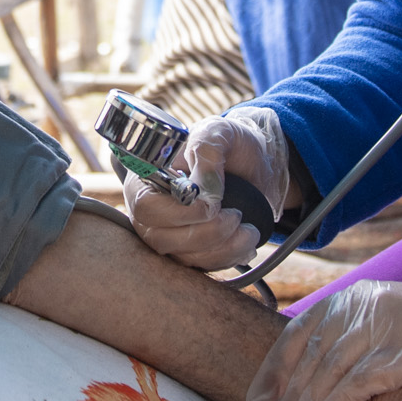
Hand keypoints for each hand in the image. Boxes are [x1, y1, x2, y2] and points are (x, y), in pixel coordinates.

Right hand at [124, 108, 292, 268]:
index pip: (146, 208)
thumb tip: (203, 191)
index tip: (214, 204)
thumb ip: (206, 152)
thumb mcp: (217, 133)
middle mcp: (150, 211)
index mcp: (146, 179)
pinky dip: (229, 257)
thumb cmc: (228, 144)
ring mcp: (168, 234)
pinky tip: (245, 240)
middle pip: (161, 239)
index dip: (180, 213)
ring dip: (223, 247)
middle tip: (236, 215)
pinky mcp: (189, 251)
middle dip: (206, 233)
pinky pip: (202, 267)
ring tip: (248, 228)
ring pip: (184, 257)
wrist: (255, 164)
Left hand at [247, 281, 401, 400]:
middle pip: (308, 355)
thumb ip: (359, 333)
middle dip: (285, 393)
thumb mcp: (393, 324)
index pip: (300, 330)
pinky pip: (349, 390)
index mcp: (356, 299)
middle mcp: (360, 307)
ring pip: (323, 374)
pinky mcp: (395, 356)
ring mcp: (377, 330)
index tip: (262, 394)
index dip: (277, 365)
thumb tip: (323, 359)